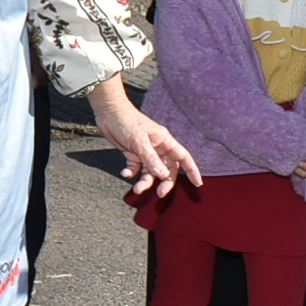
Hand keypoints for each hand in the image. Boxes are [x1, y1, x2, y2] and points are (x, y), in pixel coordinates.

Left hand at [91, 80, 202, 198]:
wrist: (108, 112)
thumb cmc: (126, 121)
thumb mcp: (139, 141)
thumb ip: (151, 159)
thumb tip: (164, 176)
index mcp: (164, 141)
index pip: (183, 157)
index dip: (191, 170)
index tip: (197, 183)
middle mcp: (157, 147)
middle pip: (167, 169)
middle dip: (165, 182)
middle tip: (160, 193)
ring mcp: (145, 151)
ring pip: (150, 171)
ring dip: (145, 181)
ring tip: (137, 189)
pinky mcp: (133, 153)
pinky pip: (136, 168)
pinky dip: (132, 173)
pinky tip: (125, 173)